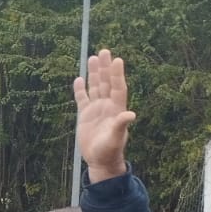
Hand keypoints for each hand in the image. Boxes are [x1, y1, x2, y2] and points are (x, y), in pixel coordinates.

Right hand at [73, 49, 135, 181]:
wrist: (100, 160)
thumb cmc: (110, 150)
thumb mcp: (115, 138)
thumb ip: (121, 125)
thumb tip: (130, 114)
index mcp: (116, 109)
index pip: (118, 87)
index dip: (117, 74)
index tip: (117, 60)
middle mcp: (107, 106)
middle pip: (106, 82)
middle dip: (105, 67)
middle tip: (104, 51)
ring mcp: (96, 109)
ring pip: (95, 87)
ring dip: (94, 73)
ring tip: (92, 58)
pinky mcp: (85, 115)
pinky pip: (82, 99)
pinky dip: (80, 89)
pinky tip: (79, 79)